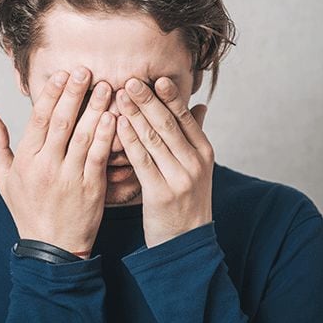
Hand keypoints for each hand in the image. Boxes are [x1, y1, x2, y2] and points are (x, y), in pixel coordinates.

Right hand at [0, 66, 115, 258]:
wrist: (51, 249)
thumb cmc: (27, 211)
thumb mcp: (3, 180)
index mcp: (26, 160)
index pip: (39, 119)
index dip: (51, 94)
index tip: (62, 74)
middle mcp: (46, 166)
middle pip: (61, 122)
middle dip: (74, 93)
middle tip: (86, 70)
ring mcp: (69, 177)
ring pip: (83, 136)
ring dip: (95, 109)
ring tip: (106, 87)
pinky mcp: (91, 189)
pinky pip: (99, 157)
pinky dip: (106, 136)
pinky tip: (115, 117)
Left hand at [115, 76, 213, 248]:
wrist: (187, 244)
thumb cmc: (187, 201)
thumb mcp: (198, 168)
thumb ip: (195, 136)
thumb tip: (201, 105)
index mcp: (204, 152)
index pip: (185, 117)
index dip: (169, 96)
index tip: (154, 77)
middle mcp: (195, 162)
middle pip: (168, 123)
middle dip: (148, 100)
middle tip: (130, 79)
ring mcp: (180, 178)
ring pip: (154, 138)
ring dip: (135, 114)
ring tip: (119, 95)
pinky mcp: (161, 193)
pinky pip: (142, 160)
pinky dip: (129, 139)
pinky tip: (117, 124)